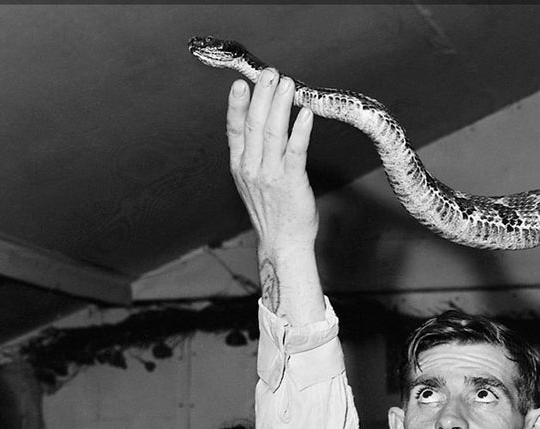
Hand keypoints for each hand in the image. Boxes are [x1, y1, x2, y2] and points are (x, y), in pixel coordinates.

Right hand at [227, 70, 317, 256]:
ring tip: (287, 84)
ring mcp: (270, 176)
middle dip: (262, 96)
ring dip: (280, 106)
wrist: (282, 245)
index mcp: (240, 167)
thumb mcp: (253, 183)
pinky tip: (304, 115)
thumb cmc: (273, 214)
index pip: (235, 130)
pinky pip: (295, 152)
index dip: (237, 105)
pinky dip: (300, 131)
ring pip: (273, 134)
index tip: (240, 83)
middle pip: (254, 125)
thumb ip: (254, 157)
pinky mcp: (291, 183)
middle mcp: (251, 169)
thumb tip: (263, 127)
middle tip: (270, 74)